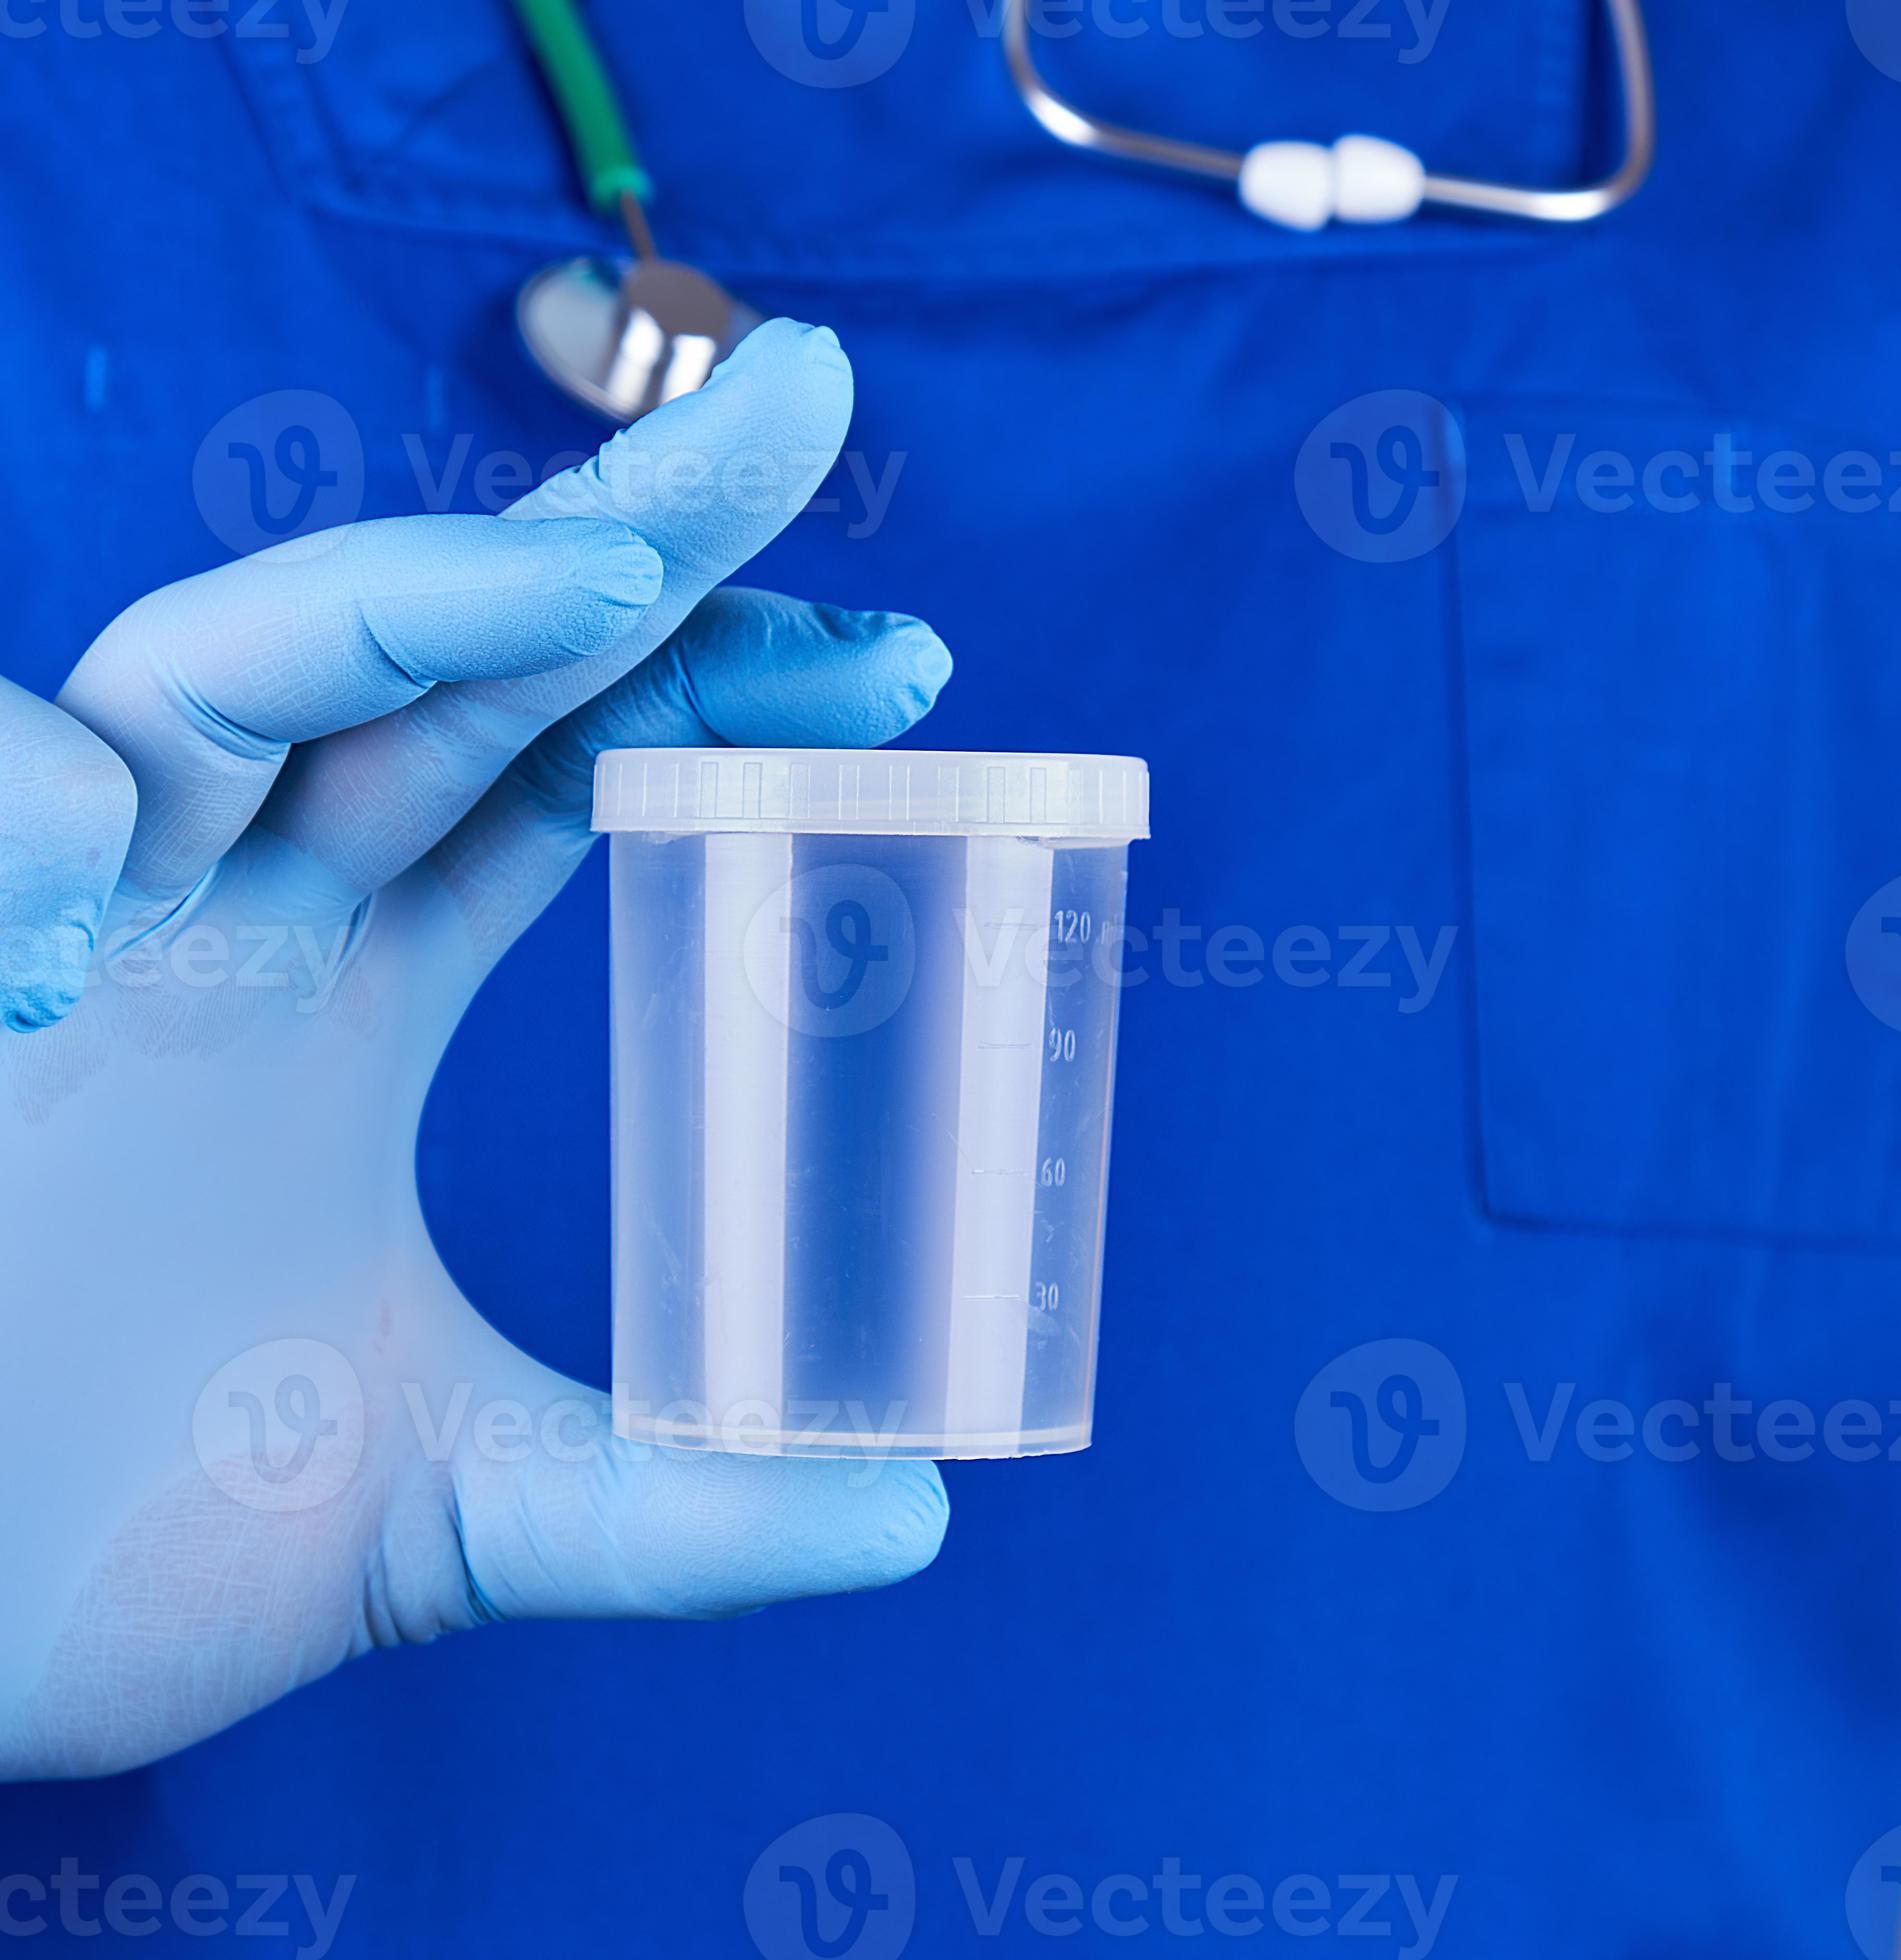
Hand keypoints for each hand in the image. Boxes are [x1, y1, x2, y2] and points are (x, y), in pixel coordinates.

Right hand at [0, 321, 952, 1779]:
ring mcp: (42, 915)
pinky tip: (68, 931)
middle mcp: (201, 902)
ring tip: (596, 592)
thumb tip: (915, 1516)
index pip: (550, 756)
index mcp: (331, 976)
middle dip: (619, 521)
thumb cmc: (99, 1549)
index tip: (904, 662)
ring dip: (386, 604)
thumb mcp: (440, 1509)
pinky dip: (23, 823)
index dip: (710, 679)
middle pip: (426, 642)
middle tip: (812, 393)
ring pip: (205, 663)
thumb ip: (664, 1509)